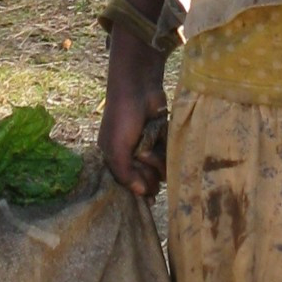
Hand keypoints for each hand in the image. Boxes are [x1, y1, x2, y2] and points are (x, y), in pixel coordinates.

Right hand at [99, 51, 170, 198]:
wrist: (140, 87)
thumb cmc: (122, 117)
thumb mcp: (116, 148)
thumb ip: (125, 174)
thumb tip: (142, 193)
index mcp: (113, 159)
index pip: (127, 185)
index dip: (137, 189)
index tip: (147, 193)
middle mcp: (130, 157)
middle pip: (145, 180)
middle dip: (148, 172)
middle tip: (145, 155)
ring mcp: (147, 149)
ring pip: (159, 170)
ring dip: (159, 160)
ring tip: (152, 142)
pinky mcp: (161, 140)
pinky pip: (168, 156)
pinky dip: (167, 150)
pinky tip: (161, 137)